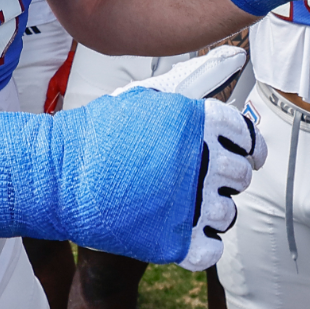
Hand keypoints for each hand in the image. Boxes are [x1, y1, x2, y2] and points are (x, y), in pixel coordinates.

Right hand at [113, 46, 268, 270]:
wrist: (59, 176)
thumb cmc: (101, 133)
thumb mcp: (148, 96)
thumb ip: (195, 83)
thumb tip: (234, 59)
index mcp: (202, 122)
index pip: (250, 141)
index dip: (246, 151)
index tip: (238, 158)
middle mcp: (205, 160)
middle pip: (240, 177)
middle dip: (221, 178)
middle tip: (190, 178)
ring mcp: (193, 204)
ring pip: (227, 213)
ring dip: (207, 211)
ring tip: (174, 204)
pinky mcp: (178, 242)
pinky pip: (211, 249)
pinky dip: (198, 245)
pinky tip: (176, 231)